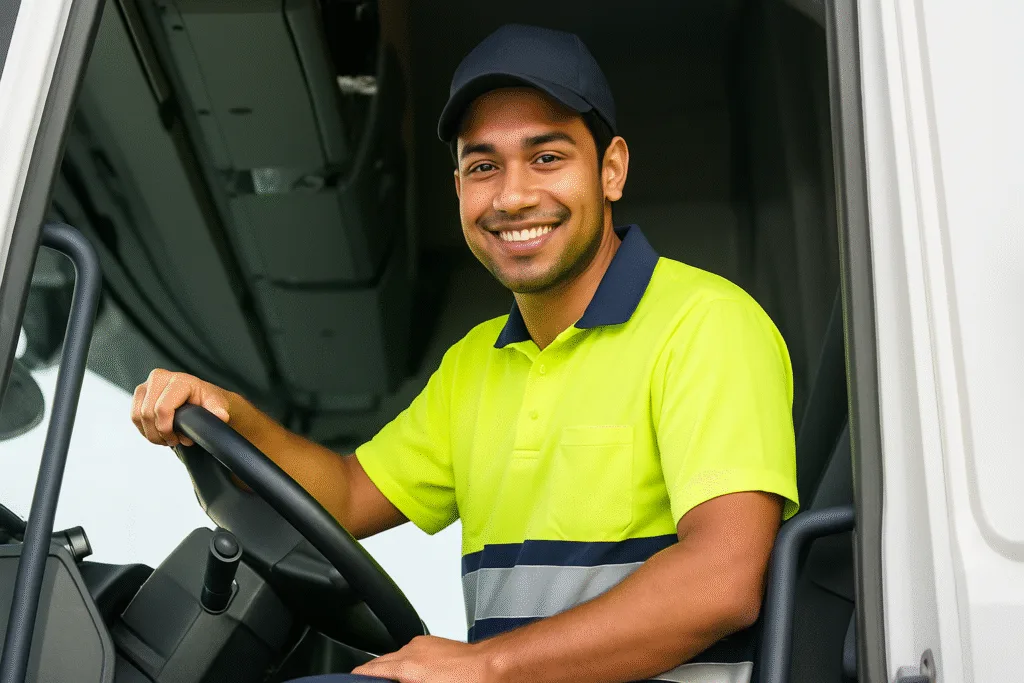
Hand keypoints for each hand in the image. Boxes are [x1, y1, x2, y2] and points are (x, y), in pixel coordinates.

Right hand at [131, 369, 230, 447]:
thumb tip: (221, 416)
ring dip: (151, 433)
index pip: (162, 408)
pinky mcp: (140, 393)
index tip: (177, 439)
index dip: (166, 428)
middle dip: (159, 433)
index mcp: (179, 380)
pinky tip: (158, 433)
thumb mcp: (216, 405)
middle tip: (172, 441)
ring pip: (138, 416)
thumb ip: (218, 410)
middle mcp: (159, 377)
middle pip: (147, 414)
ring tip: (166, 439)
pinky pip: (134, 416)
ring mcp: (147, 384)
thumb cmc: (207, 401)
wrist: (199, 397)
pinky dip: (144, 429)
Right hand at [350, 635, 500, 682]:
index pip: (366, 672)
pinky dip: (408, 666)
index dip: (357, 680)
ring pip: (396, 659)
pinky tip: (418, 679)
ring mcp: (424, 644)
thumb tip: (388, 681)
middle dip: (374, 678)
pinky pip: (412, 654)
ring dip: (393, 672)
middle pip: (378, 664)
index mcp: (405, 667)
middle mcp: (412, 650)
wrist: (495, 670)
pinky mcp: (436, 643)